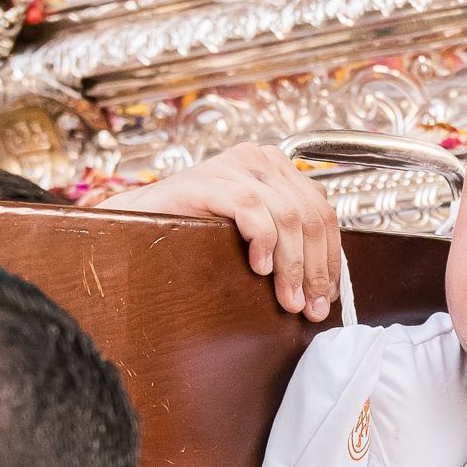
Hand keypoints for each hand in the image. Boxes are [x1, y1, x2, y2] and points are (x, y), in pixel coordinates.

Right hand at [96, 143, 342, 320]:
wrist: (136, 224)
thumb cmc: (194, 233)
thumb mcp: (252, 234)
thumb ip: (287, 243)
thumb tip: (321, 287)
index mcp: (276, 169)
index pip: (322, 211)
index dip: (330, 257)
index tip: (326, 295)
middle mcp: (260, 160)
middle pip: (310, 215)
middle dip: (314, 268)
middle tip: (310, 306)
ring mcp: (233, 166)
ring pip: (286, 216)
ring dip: (292, 266)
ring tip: (287, 298)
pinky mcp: (208, 181)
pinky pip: (249, 208)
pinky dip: (262, 241)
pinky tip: (259, 267)